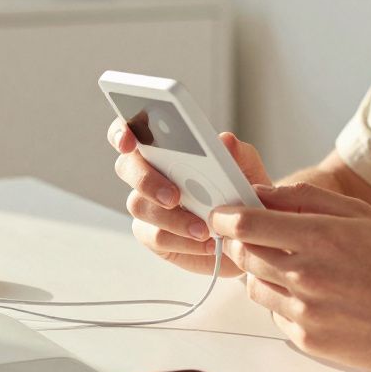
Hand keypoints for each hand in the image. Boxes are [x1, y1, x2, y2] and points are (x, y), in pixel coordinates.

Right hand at [108, 116, 270, 276]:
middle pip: (127, 167)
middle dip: (146, 180)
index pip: (133, 129)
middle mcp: (150, 172)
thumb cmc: (240, 191)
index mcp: (166, 146)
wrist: (248, 231)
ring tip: (204, 228)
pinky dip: (182, 241)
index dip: (123, 132)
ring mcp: (148, 205)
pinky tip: (206, 242)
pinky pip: (155, 236)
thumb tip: (224, 140)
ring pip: (140, 205)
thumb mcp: (247, 169)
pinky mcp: (153, 235)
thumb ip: (238, 153)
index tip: (130, 141)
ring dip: (172, 218)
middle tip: (174, 196)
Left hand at [209, 183, 370, 368]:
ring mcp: (305, 312)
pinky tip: (312, 296)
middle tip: (254, 237)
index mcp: (318, 238)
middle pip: (243, 255)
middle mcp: (306, 276)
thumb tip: (262, 192)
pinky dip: (283, 302)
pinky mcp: (309, 339)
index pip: (245, 225)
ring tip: (291, 267)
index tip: (220, 215)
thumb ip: (305, 199)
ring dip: (261, 273)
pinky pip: (276, 315)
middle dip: (240, 242)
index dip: (225, 217)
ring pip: (254, 287)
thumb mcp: (358, 213)